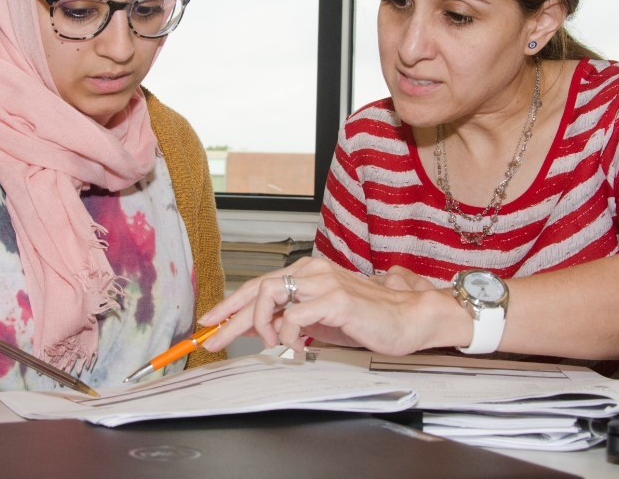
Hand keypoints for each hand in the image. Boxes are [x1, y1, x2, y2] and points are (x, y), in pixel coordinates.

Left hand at [199, 257, 461, 356]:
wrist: (407, 319)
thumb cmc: (366, 319)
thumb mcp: (319, 321)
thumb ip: (290, 320)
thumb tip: (258, 330)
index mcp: (307, 273)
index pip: (259, 284)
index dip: (231, 303)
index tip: (211, 321)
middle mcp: (312, 271)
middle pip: (258, 289)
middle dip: (230, 317)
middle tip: (213, 339)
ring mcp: (323, 282)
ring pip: (270, 295)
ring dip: (260, 324)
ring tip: (268, 344)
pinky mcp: (335, 298)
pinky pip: (295, 316)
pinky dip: (287, 334)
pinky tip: (295, 347)